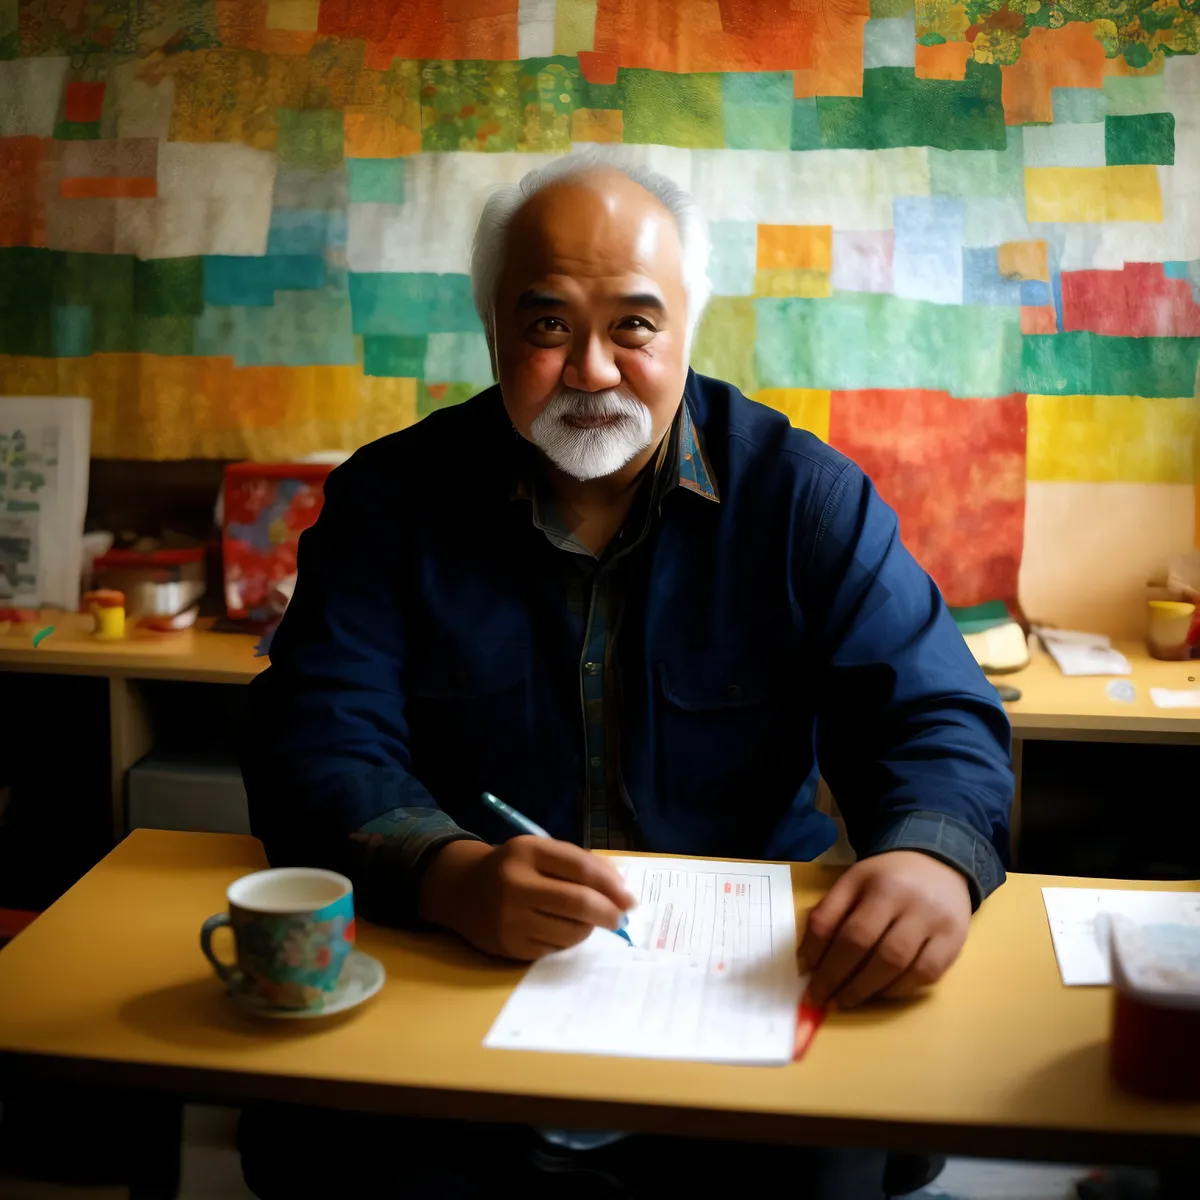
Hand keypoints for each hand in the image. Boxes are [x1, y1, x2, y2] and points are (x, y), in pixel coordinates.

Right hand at [418, 837, 634, 960]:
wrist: (462, 890)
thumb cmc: (514, 868)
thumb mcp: (540, 852)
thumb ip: (580, 863)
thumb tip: (621, 889)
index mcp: (527, 851)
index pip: (581, 868)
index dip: (611, 884)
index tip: (629, 897)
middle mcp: (515, 884)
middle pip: (580, 903)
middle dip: (609, 913)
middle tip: (620, 917)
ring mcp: (510, 918)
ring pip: (571, 931)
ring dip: (588, 928)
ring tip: (584, 920)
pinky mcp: (509, 946)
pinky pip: (555, 948)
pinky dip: (567, 940)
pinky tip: (559, 928)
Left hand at [798, 851, 970, 1008]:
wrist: (937, 863)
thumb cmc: (886, 878)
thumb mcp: (852, 882)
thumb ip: (829, 913)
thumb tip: (807, 959)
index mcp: (880, 885)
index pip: (847, 929)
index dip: (823, 957)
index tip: (806, 976)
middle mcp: (911, 904)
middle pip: (872, 950)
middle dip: (841, 979)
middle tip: (822, 997)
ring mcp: (937, 924)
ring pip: (899, 967)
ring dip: (867, 990)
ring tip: (845, 1001)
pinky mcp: (955, 942)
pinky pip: (926, 976)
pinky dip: (899, 990)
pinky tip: (879, 993)